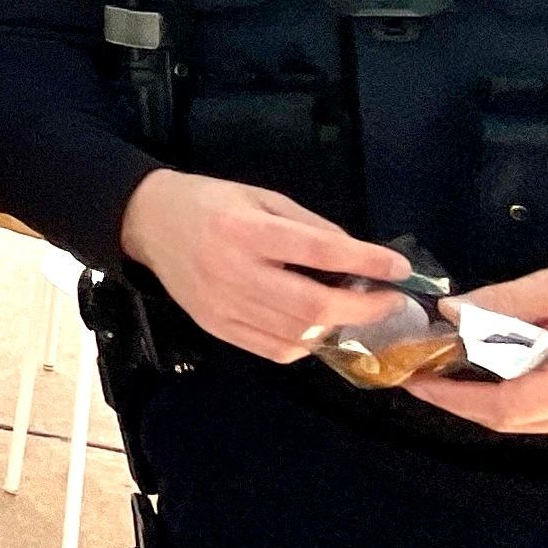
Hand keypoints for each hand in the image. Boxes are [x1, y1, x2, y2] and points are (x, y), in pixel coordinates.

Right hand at [116, 169, 410, 362]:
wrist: (148, 221)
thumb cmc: (211, 202)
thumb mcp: (262, 197)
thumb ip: (310, 227)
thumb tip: (358, 258)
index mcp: (245, 228)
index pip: (318, 251)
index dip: (365, 261)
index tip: (399, 268)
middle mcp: (233, 271)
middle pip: (311, 307)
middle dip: (363, 309)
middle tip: (390, 303)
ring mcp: (222, 306)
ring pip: (296, 335)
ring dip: (338, 330)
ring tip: (358, 316)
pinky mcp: (215, 327)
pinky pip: (273, 349)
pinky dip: (306, 345)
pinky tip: (318, 330)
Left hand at [407, 247, 547, 444]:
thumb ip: (506, 302)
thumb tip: (451, 315)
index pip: (506, 407)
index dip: (454, 398)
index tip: (415, 380)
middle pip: (518, 420)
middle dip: (469, 396)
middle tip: (431, 368)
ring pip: (539, 423)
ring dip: (502, 396)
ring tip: (471, 363)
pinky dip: (536, 397)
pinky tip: (525, 370)